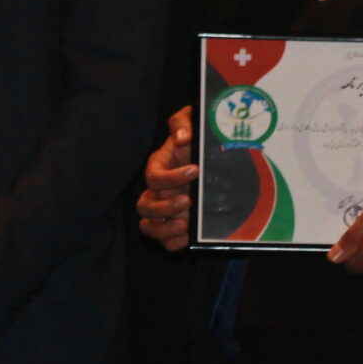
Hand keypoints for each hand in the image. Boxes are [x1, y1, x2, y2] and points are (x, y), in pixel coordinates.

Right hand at [135, 107, 197, 249]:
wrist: (217, 157)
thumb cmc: (199, 138)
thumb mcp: (192, 121)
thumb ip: (183, 122)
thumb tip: (181, 137)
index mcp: (159, 166)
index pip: (153, 176)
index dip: (170, 177)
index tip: (195, 170)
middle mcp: (157, 191)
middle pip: (144, 205)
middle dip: (164, 206)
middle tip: (188, 199)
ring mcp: (164, 210)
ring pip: (148, 226)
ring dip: (164, 228)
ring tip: (186, 223)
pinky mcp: (174, 225)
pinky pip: (164, 241)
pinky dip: (172, 242)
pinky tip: (188, 237)